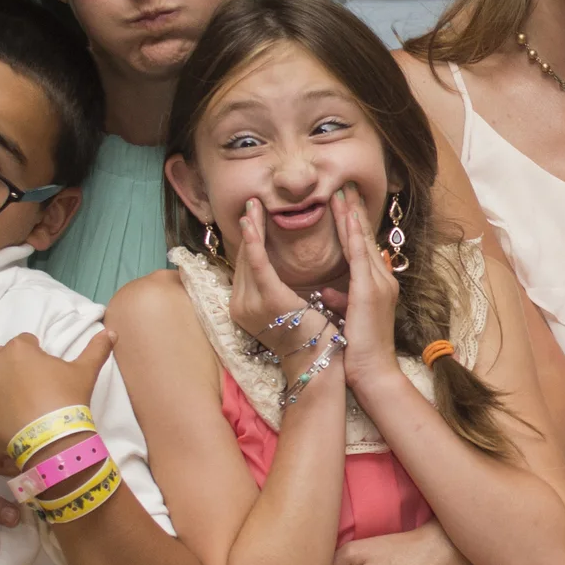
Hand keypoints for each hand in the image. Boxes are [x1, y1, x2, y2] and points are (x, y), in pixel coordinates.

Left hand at [0, 329, 111, 458]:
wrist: (52, 439)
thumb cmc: (67, 399)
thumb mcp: (86, 372)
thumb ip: (96, 348)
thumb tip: (111, 331)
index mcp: (17, 348)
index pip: (25, 343)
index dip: (37, 358)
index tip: (46, 375)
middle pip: (1, 361)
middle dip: (13, 371)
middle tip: (32, 391)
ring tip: (18, 407)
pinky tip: (6, 424)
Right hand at [227, 199, 317, 355]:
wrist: (323, 363)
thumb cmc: (314, 337)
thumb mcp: (291, 309)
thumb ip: (280, 290)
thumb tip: (279, 273)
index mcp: (247, 307)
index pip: (248, 267)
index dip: (250, 240)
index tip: (253, 215)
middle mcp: (241, 307)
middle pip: (246, 260)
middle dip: (249, 229)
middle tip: (252, 201)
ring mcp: (251, 306)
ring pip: (250, 258)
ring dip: (251, 228)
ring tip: (253, 205)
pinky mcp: (270, 301)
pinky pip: (259, 266)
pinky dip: (255, 243)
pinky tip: (252, 224)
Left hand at [326, 185, 402, 393]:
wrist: (372, 371)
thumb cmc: (359, 350)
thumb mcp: (347, 318)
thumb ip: (340, 300)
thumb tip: (326, 292)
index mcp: (377, 286)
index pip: (363, 248)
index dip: (354, 224)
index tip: (344, 203)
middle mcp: (382, 280)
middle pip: (365, 237)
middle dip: (354, 211)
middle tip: (346, 185)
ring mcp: (379, 284)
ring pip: (363, 241)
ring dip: (352, 215)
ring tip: (343, 192)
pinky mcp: (369, 291)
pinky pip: (359, 255)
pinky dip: (352, 234)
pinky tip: (346, 217)